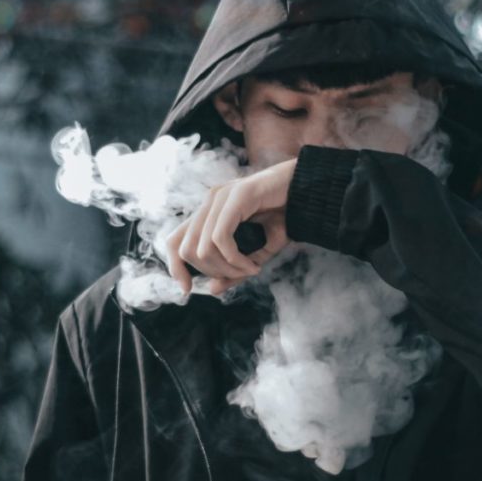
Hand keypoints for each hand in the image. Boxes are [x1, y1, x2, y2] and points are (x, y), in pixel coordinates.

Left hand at [164, 158, 295, 294]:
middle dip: (211, 272)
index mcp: (209, 211)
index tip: (187, 289)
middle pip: (186, 249)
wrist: (307, 190)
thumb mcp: (256, 250)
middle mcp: (209, 201)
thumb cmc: (283, 216)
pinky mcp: (235, 196)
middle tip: (239, 276)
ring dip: (227, 268)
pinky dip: (236, 259)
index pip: (174, 241)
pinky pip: (221, 238)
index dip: (175, 267)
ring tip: (250, 270)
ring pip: (203, 247)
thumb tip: (212, 290)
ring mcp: (221, 196)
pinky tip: (254, 265)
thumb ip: (233, 269)